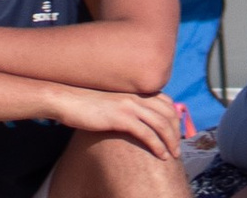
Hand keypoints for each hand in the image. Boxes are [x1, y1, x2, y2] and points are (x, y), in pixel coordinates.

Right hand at [37, 83, 191, 157]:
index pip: (166, 101)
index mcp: (135, 91)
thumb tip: (135, 120)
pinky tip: (161, 155)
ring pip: (160, 123)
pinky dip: (157, 145)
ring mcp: (129, 105)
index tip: (177, 133)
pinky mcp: (121, 117)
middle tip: (178, 147)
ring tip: (173, 155)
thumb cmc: (87, 104)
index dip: (175, 118)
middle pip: (167, 112)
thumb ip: (125, 107)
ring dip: (170, 140)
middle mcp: (136, 96)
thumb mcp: (111, 103)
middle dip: (176, 131)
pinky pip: (146, 132)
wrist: (68, 100)